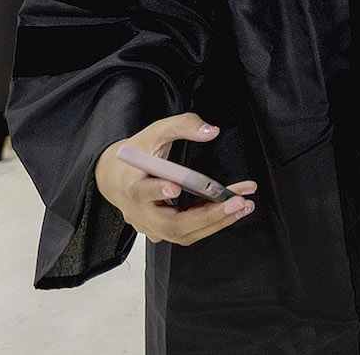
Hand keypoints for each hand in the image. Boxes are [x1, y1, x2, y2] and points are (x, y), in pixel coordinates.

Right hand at [93, 114, 255, 245]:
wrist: (115, 176)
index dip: (157, 191)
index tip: (176, 186)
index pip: (141, 191)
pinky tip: (230, 208)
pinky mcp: (160, 230)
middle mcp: (140, 211)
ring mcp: (150, 225)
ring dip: (216, 221)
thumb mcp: (155, 131)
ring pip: (183, 233)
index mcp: (131, 184)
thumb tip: (211, 131)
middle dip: (208, 215)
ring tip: (243, 204)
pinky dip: (210, 222)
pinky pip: (186, 231)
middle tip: (236, 202)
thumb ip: (183, 125)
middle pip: (171, 224)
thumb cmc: (136, 154)